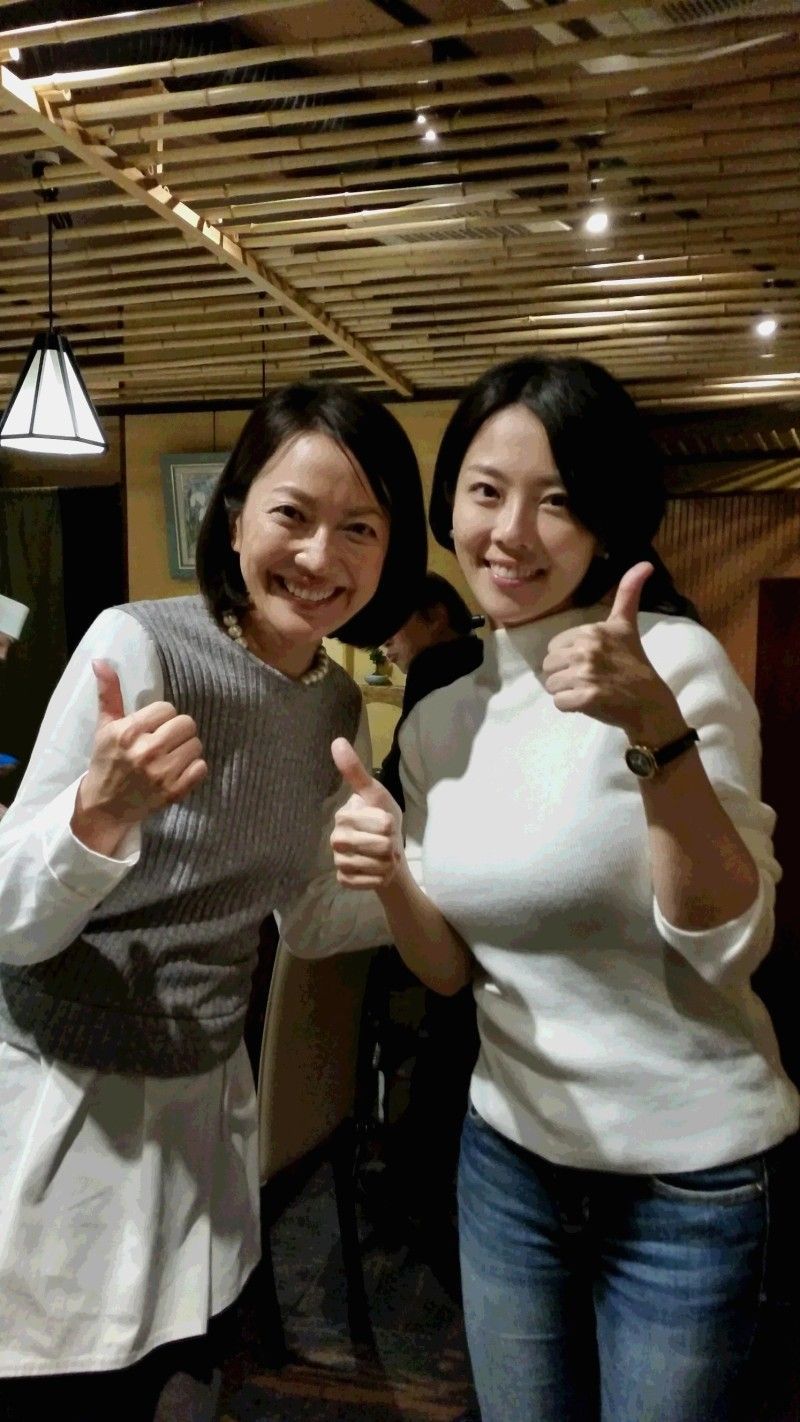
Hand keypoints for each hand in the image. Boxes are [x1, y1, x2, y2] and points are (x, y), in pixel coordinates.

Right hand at [74, 661, 207, 842]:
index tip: (152, 727)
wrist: (105, 806)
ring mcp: (162, 773)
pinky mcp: (174, 792)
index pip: (167, 709)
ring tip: (171, 755)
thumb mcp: (105, 726)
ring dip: (186, 748)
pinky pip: (201, 768)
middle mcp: (146, 751)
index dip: (162, 717)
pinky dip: (193, 768)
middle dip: (177, 730)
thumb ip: (108, 693)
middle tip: (166, 740)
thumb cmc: (106, 761)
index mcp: (128, 732)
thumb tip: (100, 660)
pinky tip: (178, 770)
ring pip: (196, 745)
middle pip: (186, 724)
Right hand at [330, 737, 403, 889]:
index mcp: (343, 815)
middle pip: (381, 846)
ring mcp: (338, 861)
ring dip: (388, 863)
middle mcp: (335, 838)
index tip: (386, 823)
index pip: (382, 823)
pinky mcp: (343, 880)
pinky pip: (370, 882)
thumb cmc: (382, 819)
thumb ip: (356, 771)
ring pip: (377, 865)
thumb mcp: (376, 794)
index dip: (391, 825)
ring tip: (384, 857)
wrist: (386, 853)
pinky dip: (380, 878)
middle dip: (392, 845)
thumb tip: (337, 741)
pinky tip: (376, 871)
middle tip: (387, 842)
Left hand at [541, 562, 686, 742]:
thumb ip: (628, 593)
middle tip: (589, 679)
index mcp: (591, 631)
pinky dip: (570, 707)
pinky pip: (559, 703)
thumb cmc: (634, 662)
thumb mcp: (627, 625)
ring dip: (566, 692)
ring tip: (589, 690)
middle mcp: (587, 649)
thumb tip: (644, 564)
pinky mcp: (586, 698)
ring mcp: (586, 674)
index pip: (554, 647)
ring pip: (551, 685)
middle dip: (564, 675)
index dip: (568, 657)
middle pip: (549, 665)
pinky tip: (588, 703)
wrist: (649, 701)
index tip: (592, 662)